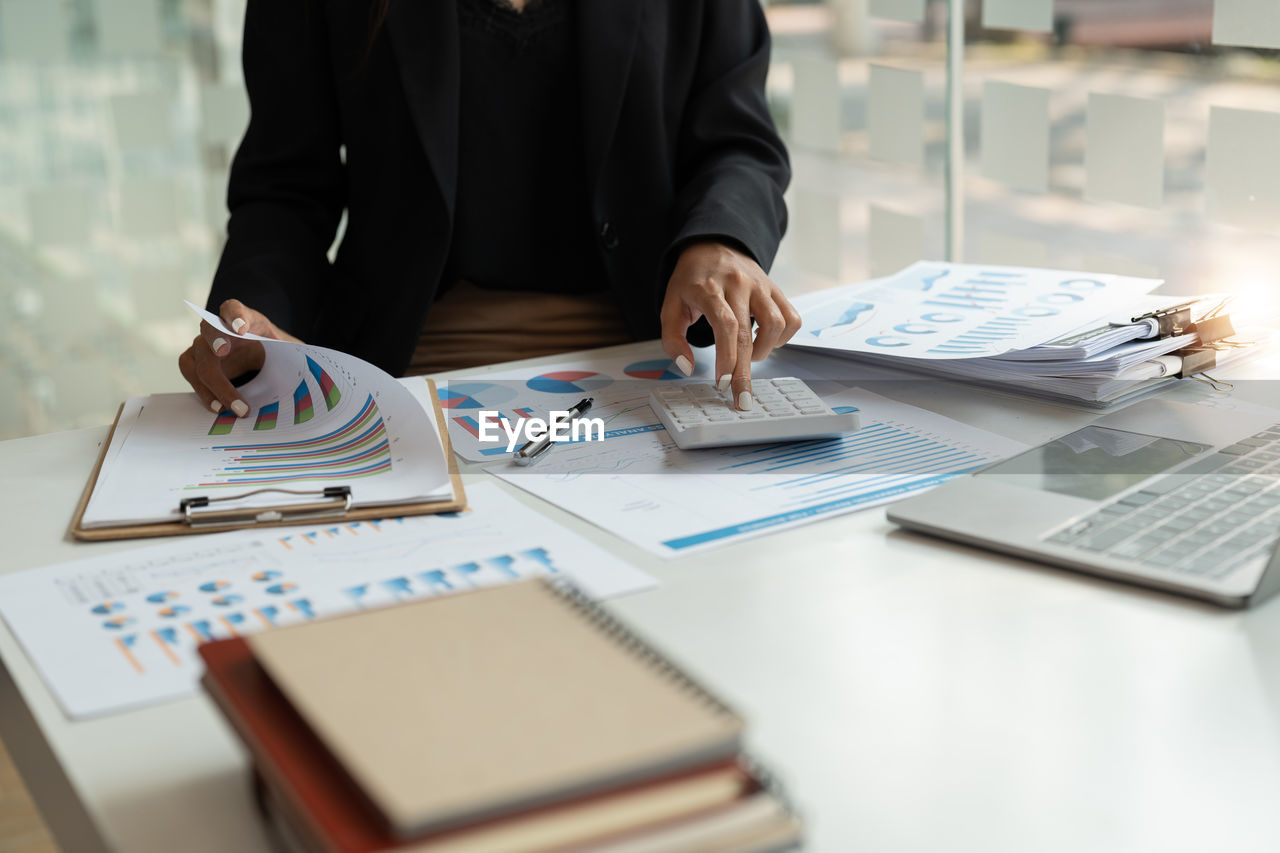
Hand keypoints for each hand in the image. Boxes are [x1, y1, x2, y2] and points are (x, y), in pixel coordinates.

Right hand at [177, 299, 300, 415]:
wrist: (261, 358)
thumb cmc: (275, 351)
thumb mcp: (289, 349)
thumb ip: (296, 355)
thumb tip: (316, 372)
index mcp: (243, 318)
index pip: (233, 307)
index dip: (236, 315)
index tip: (242, 328)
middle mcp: (217, 328)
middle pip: (210, 328)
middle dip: (216, 340)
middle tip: (224, 352)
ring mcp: (203, 346)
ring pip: (196, 358)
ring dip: (210, 381)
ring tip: (227, 404)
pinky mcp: (195, 364)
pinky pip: (191, 375)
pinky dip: (203, 392)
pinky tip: (218, 407)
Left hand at [660, 241, 801, 409]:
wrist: (713, 245)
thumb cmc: (691, 280)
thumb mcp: (670, 305)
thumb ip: (672, 339)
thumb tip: (687, 368)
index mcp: (709, 288)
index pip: (724, 325)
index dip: (726, 358)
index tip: (723, 385)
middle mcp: (738, 285)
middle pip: (748, 334)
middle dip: (744, 372)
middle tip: (742, 401)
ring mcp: (761, 285)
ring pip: (776, 324)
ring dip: (763, 351)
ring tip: (747, 357)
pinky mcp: (776, 289)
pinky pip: (790, 318)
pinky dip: (781, 337)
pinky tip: (763, 341)